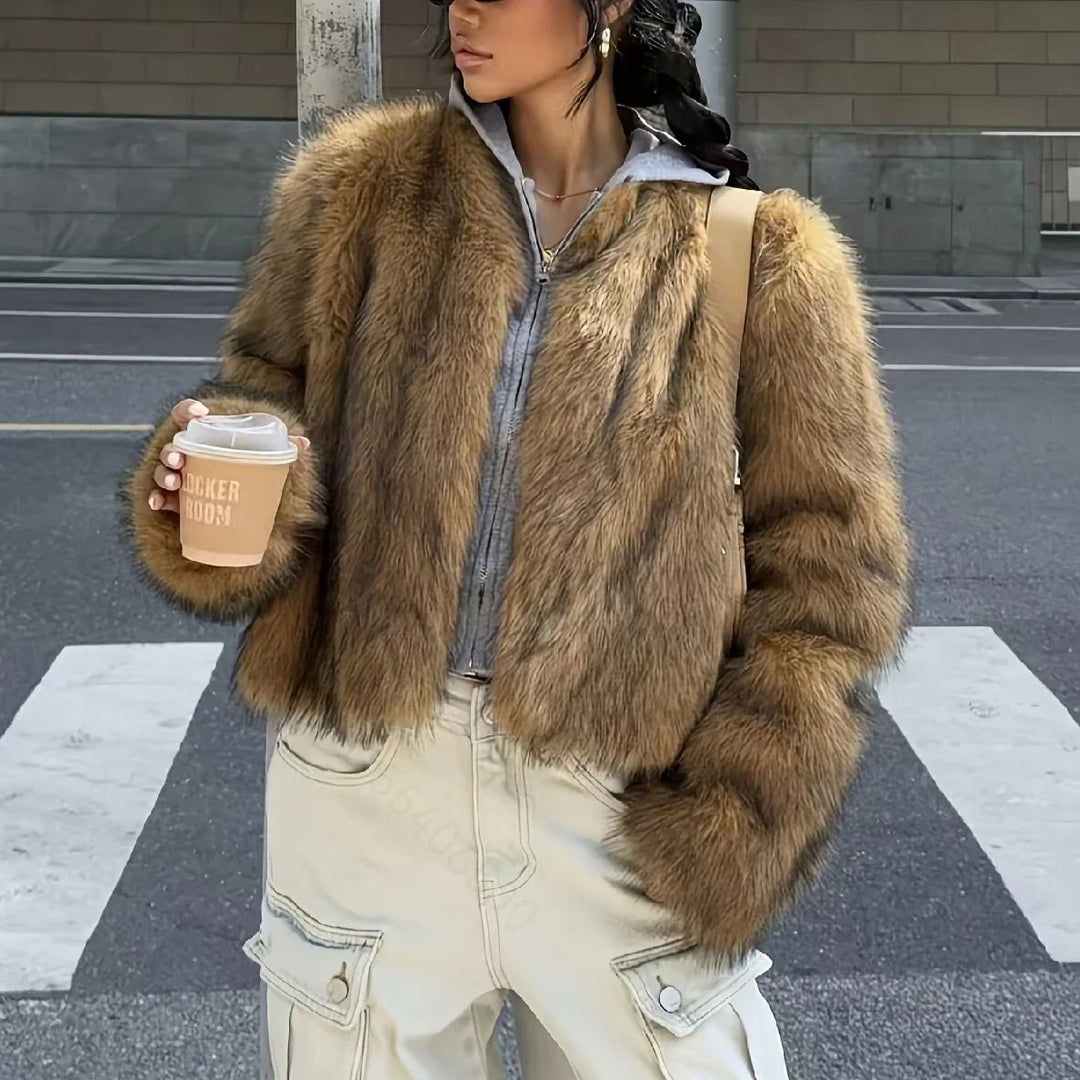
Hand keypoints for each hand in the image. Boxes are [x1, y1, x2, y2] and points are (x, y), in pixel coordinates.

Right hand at [147, 398, 309, 512]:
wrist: (242, 509)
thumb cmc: (250, 474)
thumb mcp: (265, 461)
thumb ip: (281, 450)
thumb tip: (304, 443)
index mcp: (205, 439)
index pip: (187, 417)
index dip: (188, 410)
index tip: (199, 413)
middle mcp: (188, 454)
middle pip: (173, 446)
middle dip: (171, 450)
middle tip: (178, 458)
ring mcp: (180, 476)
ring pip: (163, 470)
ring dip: (163, 473)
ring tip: (174, 480)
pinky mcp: (176, 499)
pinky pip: (162, 498)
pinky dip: (158, 499)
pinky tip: (158, 503)